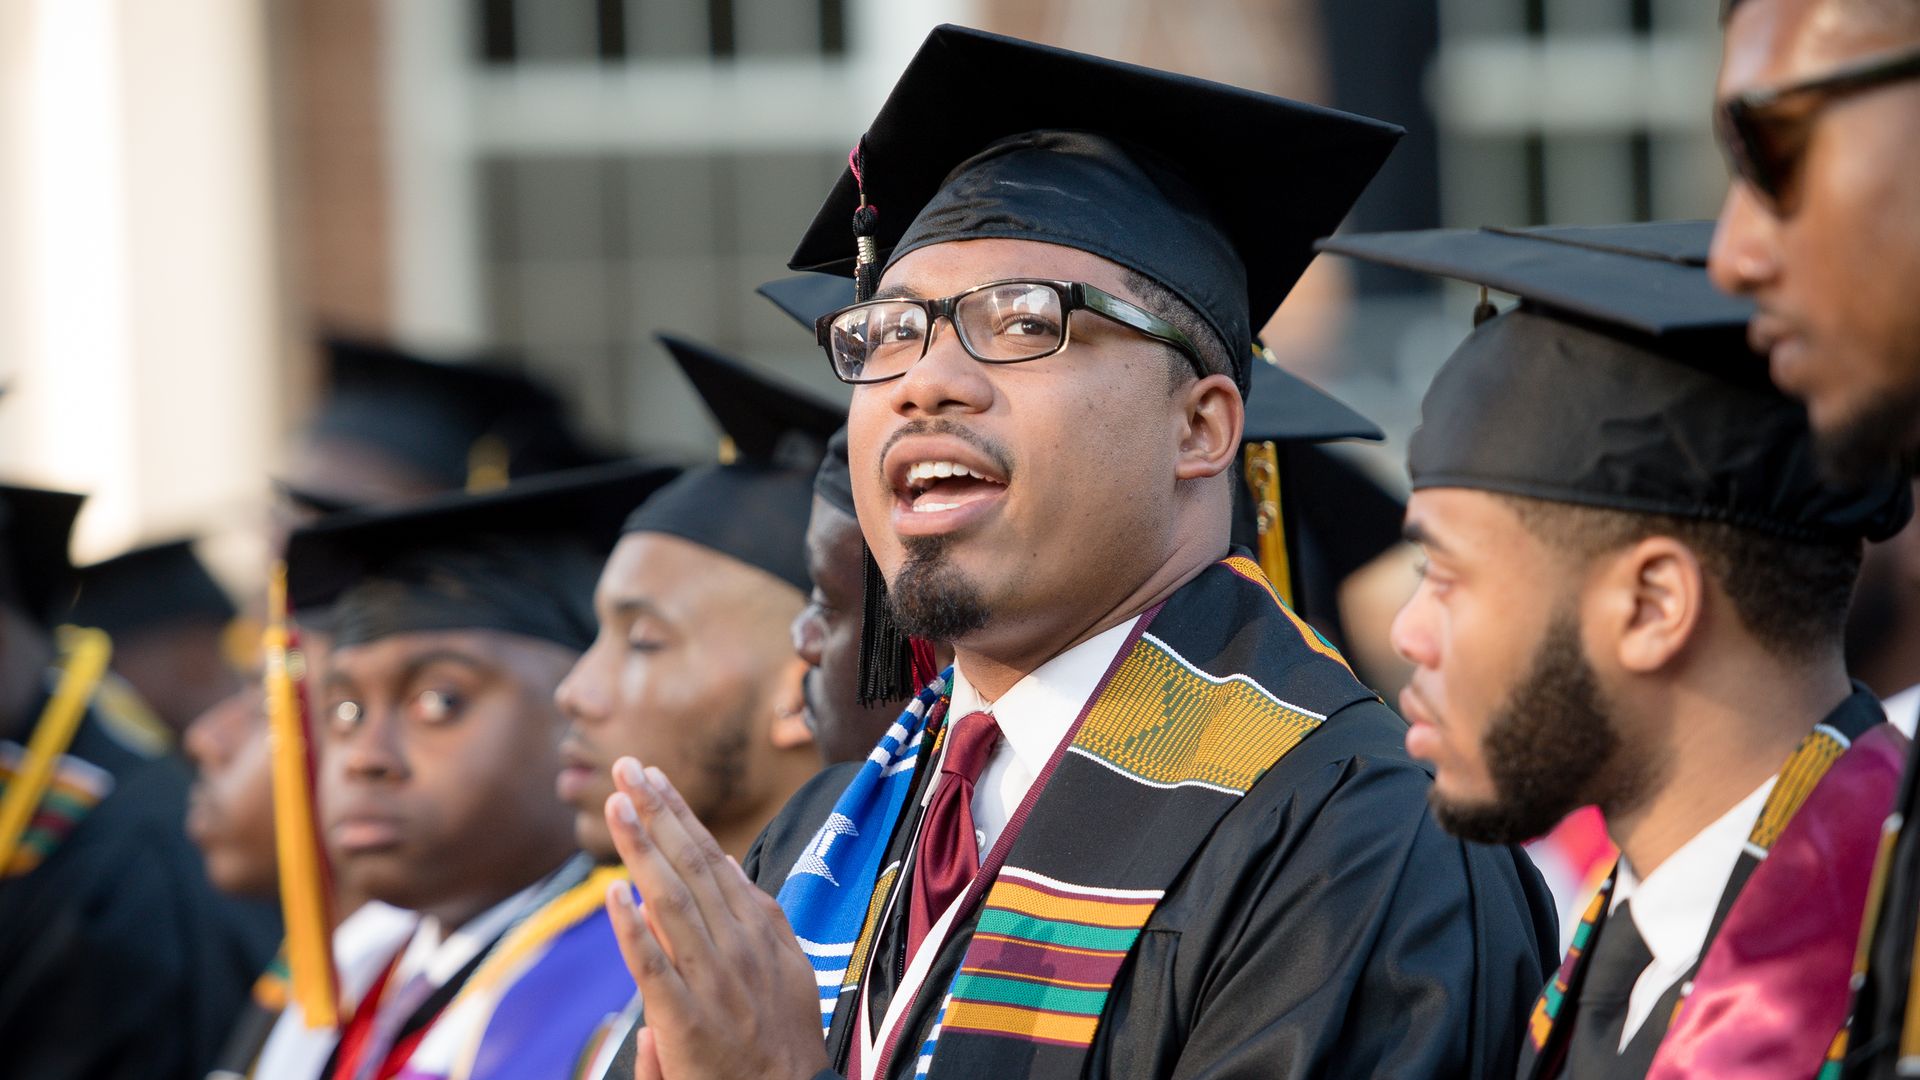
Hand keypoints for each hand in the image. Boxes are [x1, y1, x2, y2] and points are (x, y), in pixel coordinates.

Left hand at [602, 756, 829, 1079]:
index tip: (653, 776)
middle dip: (656, 811)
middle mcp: (738, 945)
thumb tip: (718, 862)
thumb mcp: (785, 966)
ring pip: (672, 901)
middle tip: (626, 767)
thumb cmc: (782, 1038)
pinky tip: (615, 893)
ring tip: (617, 805)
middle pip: (691, 865)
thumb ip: (752, 916)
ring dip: (642, 849)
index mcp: (759, 928)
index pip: (711, 858)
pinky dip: (633, 929)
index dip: (679, 814)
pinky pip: (655, 967)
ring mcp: (715, 981)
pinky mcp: (688, 1021)